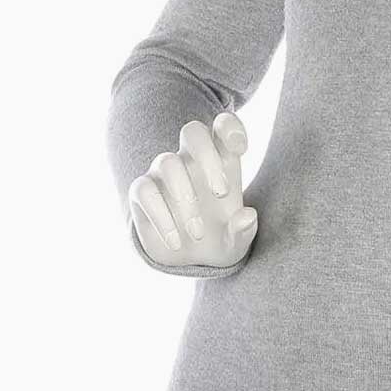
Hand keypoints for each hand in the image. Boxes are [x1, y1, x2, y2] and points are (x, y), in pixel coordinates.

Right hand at [128, 113, 257, 268]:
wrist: (186, 262)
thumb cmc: (215, 242)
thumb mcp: (234, 244)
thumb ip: (243, 231)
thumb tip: (248, 216)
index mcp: (220, 162)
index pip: (223, 127)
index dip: (230, 128)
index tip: (239, 149)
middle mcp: (190, 161)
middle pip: (192, 132)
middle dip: (208, 157)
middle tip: (221, 193)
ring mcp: (163, 172)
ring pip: (168, 162)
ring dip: (185, 197)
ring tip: (198, 233)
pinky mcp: (142, 192)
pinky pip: (145, 191)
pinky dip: (161, 217)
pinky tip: (176, 242)